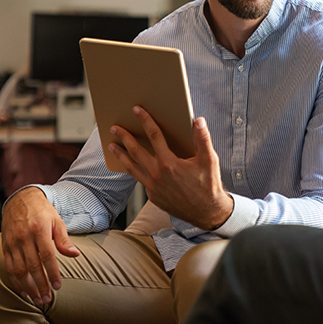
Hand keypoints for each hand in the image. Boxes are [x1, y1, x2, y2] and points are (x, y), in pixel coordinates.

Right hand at [0, 186, 79, 305]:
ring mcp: (13, 243)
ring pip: (19, 270)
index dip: (52, 272)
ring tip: (37, 299)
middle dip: (40, 285)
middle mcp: (24, 237)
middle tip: (47, 298)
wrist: (20, 200)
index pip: (47, 256)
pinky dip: (15, 281)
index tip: (57, 286)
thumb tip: (75, 255)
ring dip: (28, 287)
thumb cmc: (43, 212)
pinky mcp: (5, 247)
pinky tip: (24, 291)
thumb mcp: (57, 221)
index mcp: (40, 230)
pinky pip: (9, 268)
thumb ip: (64, 240)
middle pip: (32, 266)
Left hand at [109, 107, 234, 230]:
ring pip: (132, 168)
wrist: (206, 212)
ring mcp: (153, 187)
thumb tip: (198, 121)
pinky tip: (132, 165)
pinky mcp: (153, 196)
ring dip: (121, 155)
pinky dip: (133, 170)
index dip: (145, 121)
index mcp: (169, 164)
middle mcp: (157, 175)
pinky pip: (140, 179)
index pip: (154, 136)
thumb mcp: (209, 160)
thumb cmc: (209, 185)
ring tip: (112, 146)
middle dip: (124, 137)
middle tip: (114, 128)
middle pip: (135, 151)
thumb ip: (202, 139)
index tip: (137, 110)